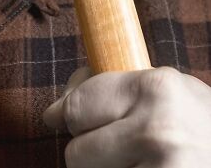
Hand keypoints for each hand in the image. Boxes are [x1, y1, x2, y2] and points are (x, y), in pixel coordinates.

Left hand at [43, 65, 210, 166]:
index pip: (76, 106)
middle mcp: (158, 131)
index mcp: (157, 90)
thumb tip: (54, 111)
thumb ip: (116, 90)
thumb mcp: (172, 93)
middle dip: (91, 153)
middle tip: (123, 149)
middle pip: (76, 153)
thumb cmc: (205, 128)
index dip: (67, 115)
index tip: (62, 119)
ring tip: (145, 164)